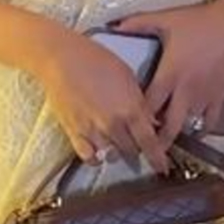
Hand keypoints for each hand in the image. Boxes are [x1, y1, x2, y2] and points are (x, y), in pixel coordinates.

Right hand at [31, 29, 169, 173]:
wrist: (61, 57)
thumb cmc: (95, 59)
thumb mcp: (127, 76)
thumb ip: (140, 102)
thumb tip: (149, 122)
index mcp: (130, 109)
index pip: (150, 142)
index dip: (158, 157)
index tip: (162, 166)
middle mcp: (113, 124)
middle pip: (132, 151)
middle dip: (137, 149)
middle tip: (136, 144)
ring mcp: (92, 130)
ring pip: (112, 156)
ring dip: (117, 152)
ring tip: (116, 144)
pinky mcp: (74, 131)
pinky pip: (88, 156)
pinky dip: (96, 158)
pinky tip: (98, 150)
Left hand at [119, 0, 223, 150]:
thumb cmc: (199, 22)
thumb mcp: (164, 20)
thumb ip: (136, 24)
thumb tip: (112, 25)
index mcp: (170, 74)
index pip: (149, 104)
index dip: (137, 117)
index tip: (126, 126)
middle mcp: (186, 90)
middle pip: (169, 124)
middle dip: (157, 140)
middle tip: (145, 151)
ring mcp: (205, 96)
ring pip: (189, 124)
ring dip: (176, 133)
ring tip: (163, 143)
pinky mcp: (221, 96)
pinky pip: (210, 120)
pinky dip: (201, 129)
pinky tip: (192, 132)